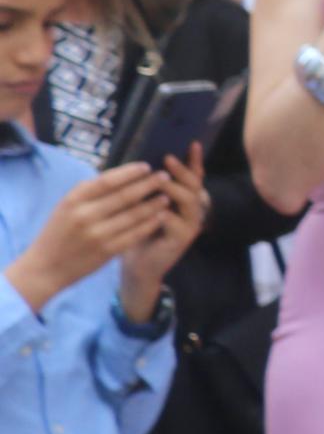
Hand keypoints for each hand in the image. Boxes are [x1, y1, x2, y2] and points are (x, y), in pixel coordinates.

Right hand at [11, 164, 174, 311]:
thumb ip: (90, 192)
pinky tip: (161, 216)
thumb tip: (122, 174)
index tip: (147, 166)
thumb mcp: (66, 207)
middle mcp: (85, 215)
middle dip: (149, 184)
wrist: (45, 267)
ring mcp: (97, 234)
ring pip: (134, 215)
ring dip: (154, 204)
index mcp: (73, 200)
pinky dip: (150, 224)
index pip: (107, 180)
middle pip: (125, 196)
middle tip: (166, 176)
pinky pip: (135, 234)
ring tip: (167, 196)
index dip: (130, 172)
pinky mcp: (107, 251)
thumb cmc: (59, 232)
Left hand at [118, 154, 205, 322]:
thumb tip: (138, 160)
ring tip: (160, 180)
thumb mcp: (140, 203)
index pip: (193, 175)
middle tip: (168, 159)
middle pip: (194, 185)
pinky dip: (166, 214)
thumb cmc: (136, 229)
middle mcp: (192, 208)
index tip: (192, 143)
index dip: (194, 160)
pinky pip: (177, 223)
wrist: (136, 262)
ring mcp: (190, 224)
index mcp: (183, 198)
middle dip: (182, 171)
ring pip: (189, 201)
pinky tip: (157, 209)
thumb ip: (144, 186)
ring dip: (174, 190)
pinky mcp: (181, 239)